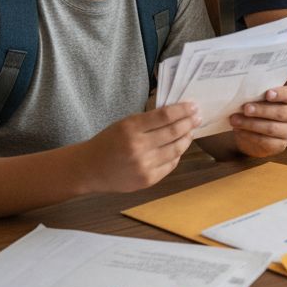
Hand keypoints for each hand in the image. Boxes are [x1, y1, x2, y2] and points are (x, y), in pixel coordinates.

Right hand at [83, 102, 197, 192]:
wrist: (89, 169)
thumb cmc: (108, 142)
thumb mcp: (124, 124)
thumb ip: (148, 120)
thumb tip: (177, 114)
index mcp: (130, 128)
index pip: (164, 116)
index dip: (182, 110)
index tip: (193, 106)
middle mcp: (138, 147)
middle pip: (173, 132)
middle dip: (189, 123)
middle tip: (197, 117)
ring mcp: (144, 165)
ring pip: (176, 149)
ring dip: (186, 138)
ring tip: (190, 131)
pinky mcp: (147, 179)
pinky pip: (170, 164)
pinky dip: (177, 154)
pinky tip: (178, 147)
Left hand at [226, 87, 286, 156]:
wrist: (253, 132)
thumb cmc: (256, 110)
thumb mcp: (257, 100)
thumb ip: (255, 96)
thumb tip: (242, 96)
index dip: (280, 94)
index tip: (267, 94)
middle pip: (280, 113)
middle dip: (261, 111)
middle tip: (245, 109)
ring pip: (271, 128)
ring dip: (251, 124)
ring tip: (235, 120)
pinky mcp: (281, 145)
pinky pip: (265, 141)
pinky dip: (250, 136)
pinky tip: (239, 130)